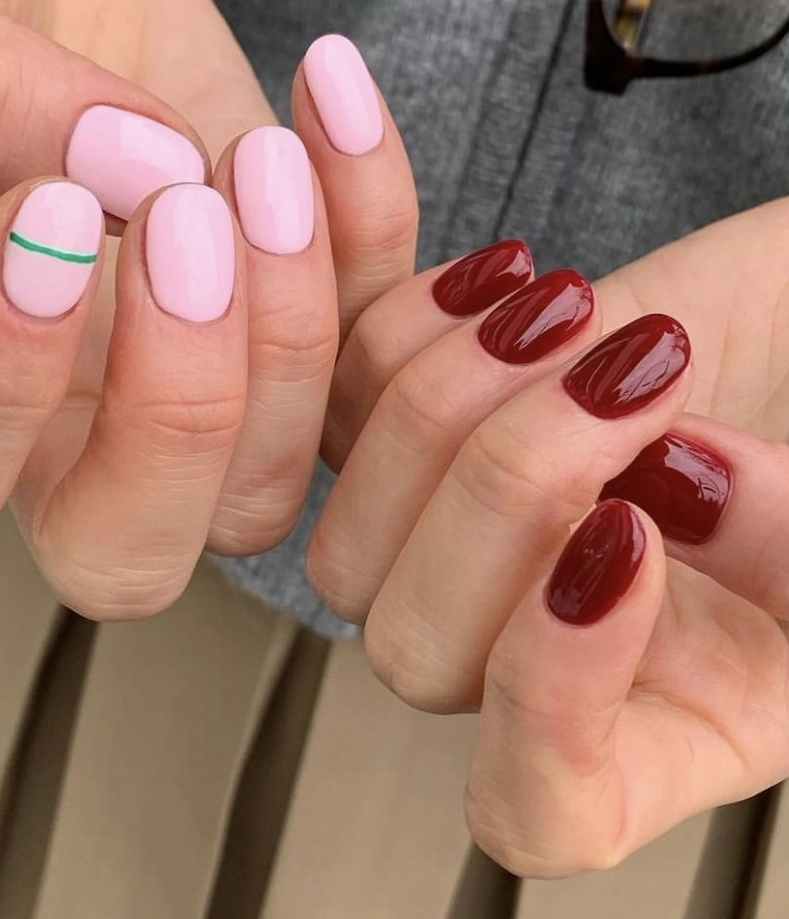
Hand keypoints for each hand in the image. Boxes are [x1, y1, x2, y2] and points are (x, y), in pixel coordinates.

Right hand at [0, 0, 417, 616]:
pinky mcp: (274, 315)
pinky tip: (327, 94)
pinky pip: (369, 342)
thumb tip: (122, 164)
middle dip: (184, 406)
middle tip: (183, 215)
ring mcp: (167, 382)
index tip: (47, 211)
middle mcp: (30, 419)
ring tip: (261, 154)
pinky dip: (379, 225)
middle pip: (125, 549)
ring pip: (267, 477)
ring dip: (297, 323)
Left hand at [309, 199, 788, 872]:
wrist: (787, 340)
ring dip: (450, 405)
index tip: (629, 536)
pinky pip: (335, 401)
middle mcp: (528, 654)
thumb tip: (675, 488)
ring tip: (581, 315)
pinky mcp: (408, 435)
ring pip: (350, 539)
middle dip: (509, 492)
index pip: (537, 801)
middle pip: (417, 651)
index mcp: (652, 731)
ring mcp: (451, 549)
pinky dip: (408, 328)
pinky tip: (512, 277)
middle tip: (632, 382)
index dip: (549, 695)